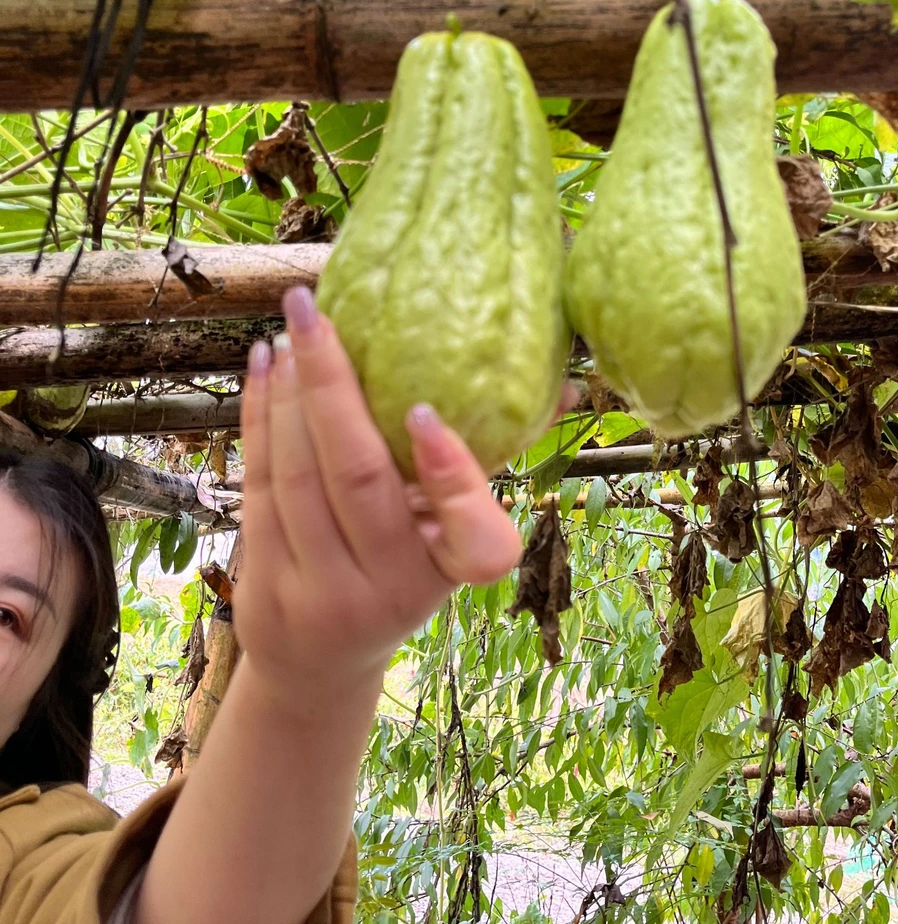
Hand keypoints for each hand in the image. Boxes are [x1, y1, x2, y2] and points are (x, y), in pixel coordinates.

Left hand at [234, 285, 536, 714]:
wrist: (323, 662)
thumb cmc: (404, 575)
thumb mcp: (451, 538)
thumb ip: (487, 465)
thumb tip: (565, 388)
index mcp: (451, 573)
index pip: (477, 543)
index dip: (453, 475)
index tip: (426, 412)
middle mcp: (391, 588)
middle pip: (359, 479)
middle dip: (333, 385)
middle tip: (316, 309)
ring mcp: (322, 591)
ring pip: (299, 476)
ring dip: (288, 393)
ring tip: (292, 331)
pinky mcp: (265, 583)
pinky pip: (260, 485)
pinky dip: (259, 418)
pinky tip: (266, 366)